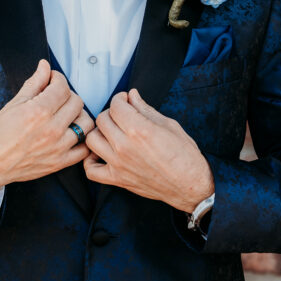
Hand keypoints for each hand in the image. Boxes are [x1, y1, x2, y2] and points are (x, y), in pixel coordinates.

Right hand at [0, 60, 93, 190]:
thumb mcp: (13, 104)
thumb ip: (34, 84)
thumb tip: (44, 67)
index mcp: (38, 112)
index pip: (63, 87)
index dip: (58, 79)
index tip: (53, 80)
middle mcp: (51, 129)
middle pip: (77, 102)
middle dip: (67, 94)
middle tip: (56, 96)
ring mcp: (58, 147)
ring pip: (85, 123)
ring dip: (79, 115)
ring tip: (66, 114)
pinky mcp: (60, 162)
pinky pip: (85, 149)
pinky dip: (83, 139)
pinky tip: (72, 133)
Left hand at [83, 88, 213, 211]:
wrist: (190, 185)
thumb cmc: (185, 156)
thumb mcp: (169, 125)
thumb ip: (145, 109)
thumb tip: (132, 95)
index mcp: (140, 130)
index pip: (116, 106)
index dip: (120, 99)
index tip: (125, 100)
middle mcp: (125, 146)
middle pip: (102, 120)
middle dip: (111, 113)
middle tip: (122, 115)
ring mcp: (119, 164)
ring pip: (92, 139)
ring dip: (100, 132)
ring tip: (111, 132)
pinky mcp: (118, 179)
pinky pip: (91, 170)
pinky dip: (91, 160)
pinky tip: (102, 153)